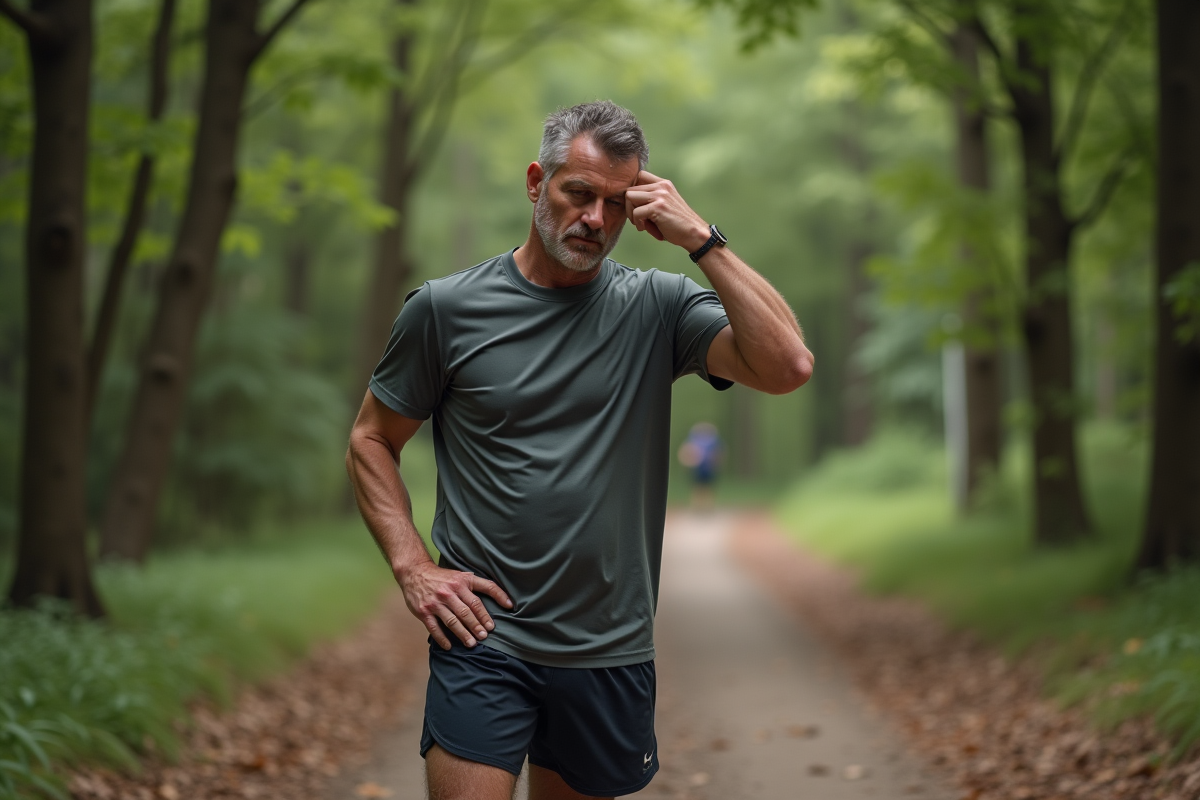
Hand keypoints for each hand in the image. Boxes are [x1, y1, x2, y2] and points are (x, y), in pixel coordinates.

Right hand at [396, 560, 512, 649]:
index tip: (499, 618)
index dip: (491, 606)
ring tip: (472, 643)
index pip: (480, 596)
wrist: (415, 572)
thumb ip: (478, 585)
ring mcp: (436, 602)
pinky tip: (449, 646)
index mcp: (461, 582)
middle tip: (484, 636)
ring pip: (452, 621)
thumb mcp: (462, 576)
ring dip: (463, 634)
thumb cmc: (443, 577)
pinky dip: (442, 638)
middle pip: (467, 611)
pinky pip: (434, 627)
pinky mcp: (424, 611)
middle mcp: (449, 592)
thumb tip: (503, 598)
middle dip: (477, 625)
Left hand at [625, 170, 710, 251]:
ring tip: (642, 223)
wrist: (694, 234)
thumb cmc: (678, 224)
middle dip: (630, 207)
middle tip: (639, 219)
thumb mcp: (665, 205)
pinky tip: (645, 228)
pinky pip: (636, 212)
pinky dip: (637, 223)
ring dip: (631, 213)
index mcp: (664, 184)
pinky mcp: (658, 207)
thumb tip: (627, 201)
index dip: (634, 192)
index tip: (637, 206)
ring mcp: (660, 195)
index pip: (639, 176)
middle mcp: (662, 186)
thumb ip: (650, 199)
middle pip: (630, 189)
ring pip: (629, 197)